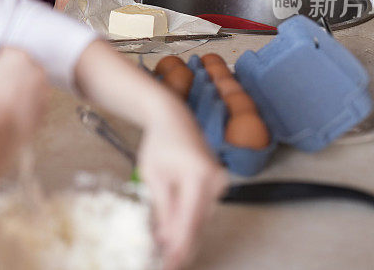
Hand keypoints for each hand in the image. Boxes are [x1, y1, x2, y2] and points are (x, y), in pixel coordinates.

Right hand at [0, 47, 49, 140]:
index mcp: (21, 56)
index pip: (3, 51)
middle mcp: (37, 71)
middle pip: (17, 68)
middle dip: (4, 75)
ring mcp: (43, 92)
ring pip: (25, 85)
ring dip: (13, 90)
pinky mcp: (42, 111)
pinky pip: (29, 103)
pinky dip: (19, 106)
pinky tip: (5, 112)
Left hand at [73, 41, 227, 269]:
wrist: (174, 118)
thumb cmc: (160, 143)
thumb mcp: (153, 176)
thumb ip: (163, 208)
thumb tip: (166, 239)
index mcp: (199, 176)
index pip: (190, 220)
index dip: (180, 246)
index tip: (168, 264)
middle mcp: (215, 180)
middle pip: (199, 223)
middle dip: (181, 245)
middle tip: (166, 263)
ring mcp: (220, 182)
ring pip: (202, 219)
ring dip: (184, 234)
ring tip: (165, 250)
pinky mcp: (218, 184)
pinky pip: (203, 209)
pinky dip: (189, 220)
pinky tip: (174, 232)